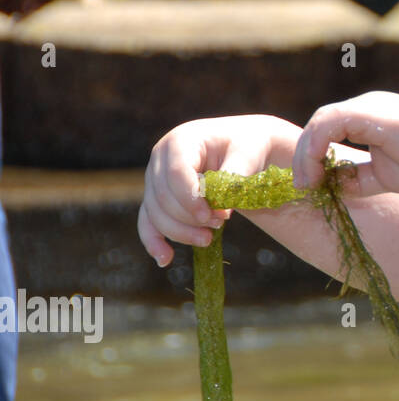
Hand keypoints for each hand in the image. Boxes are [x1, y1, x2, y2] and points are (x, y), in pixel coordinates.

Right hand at [139, 116, 279, 266]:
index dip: (191, 199)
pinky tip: (166, 259)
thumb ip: (235, 175)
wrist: (244, 147)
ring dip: (180, 232)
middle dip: (190, 218)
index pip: (175, 173)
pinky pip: (148, 221)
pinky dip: (154, 241)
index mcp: (181, 141)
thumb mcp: (248, 153)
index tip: (214, 217)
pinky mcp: (157, 197)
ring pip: (155, 213)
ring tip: (209, 239)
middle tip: (221, 224)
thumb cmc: (247, 146)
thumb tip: (222, 204)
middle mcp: (161, 158)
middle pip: (163, 197)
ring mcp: (155, 179)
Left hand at [293, 92, 398, 197]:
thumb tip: (332, 186)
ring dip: (305, 155)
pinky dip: (314, 150)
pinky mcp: (368, 112)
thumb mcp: (385, 176)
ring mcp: (367, 105)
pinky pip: (326, 125)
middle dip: (304, 156)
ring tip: (307, 185)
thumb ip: (357, 178)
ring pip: (318, 123)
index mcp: (372, 117)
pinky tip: (317, 175)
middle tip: (302, 187)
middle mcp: (367, 105)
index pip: (329, 130)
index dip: (314, 156)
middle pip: (320, 124)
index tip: (312, 185)